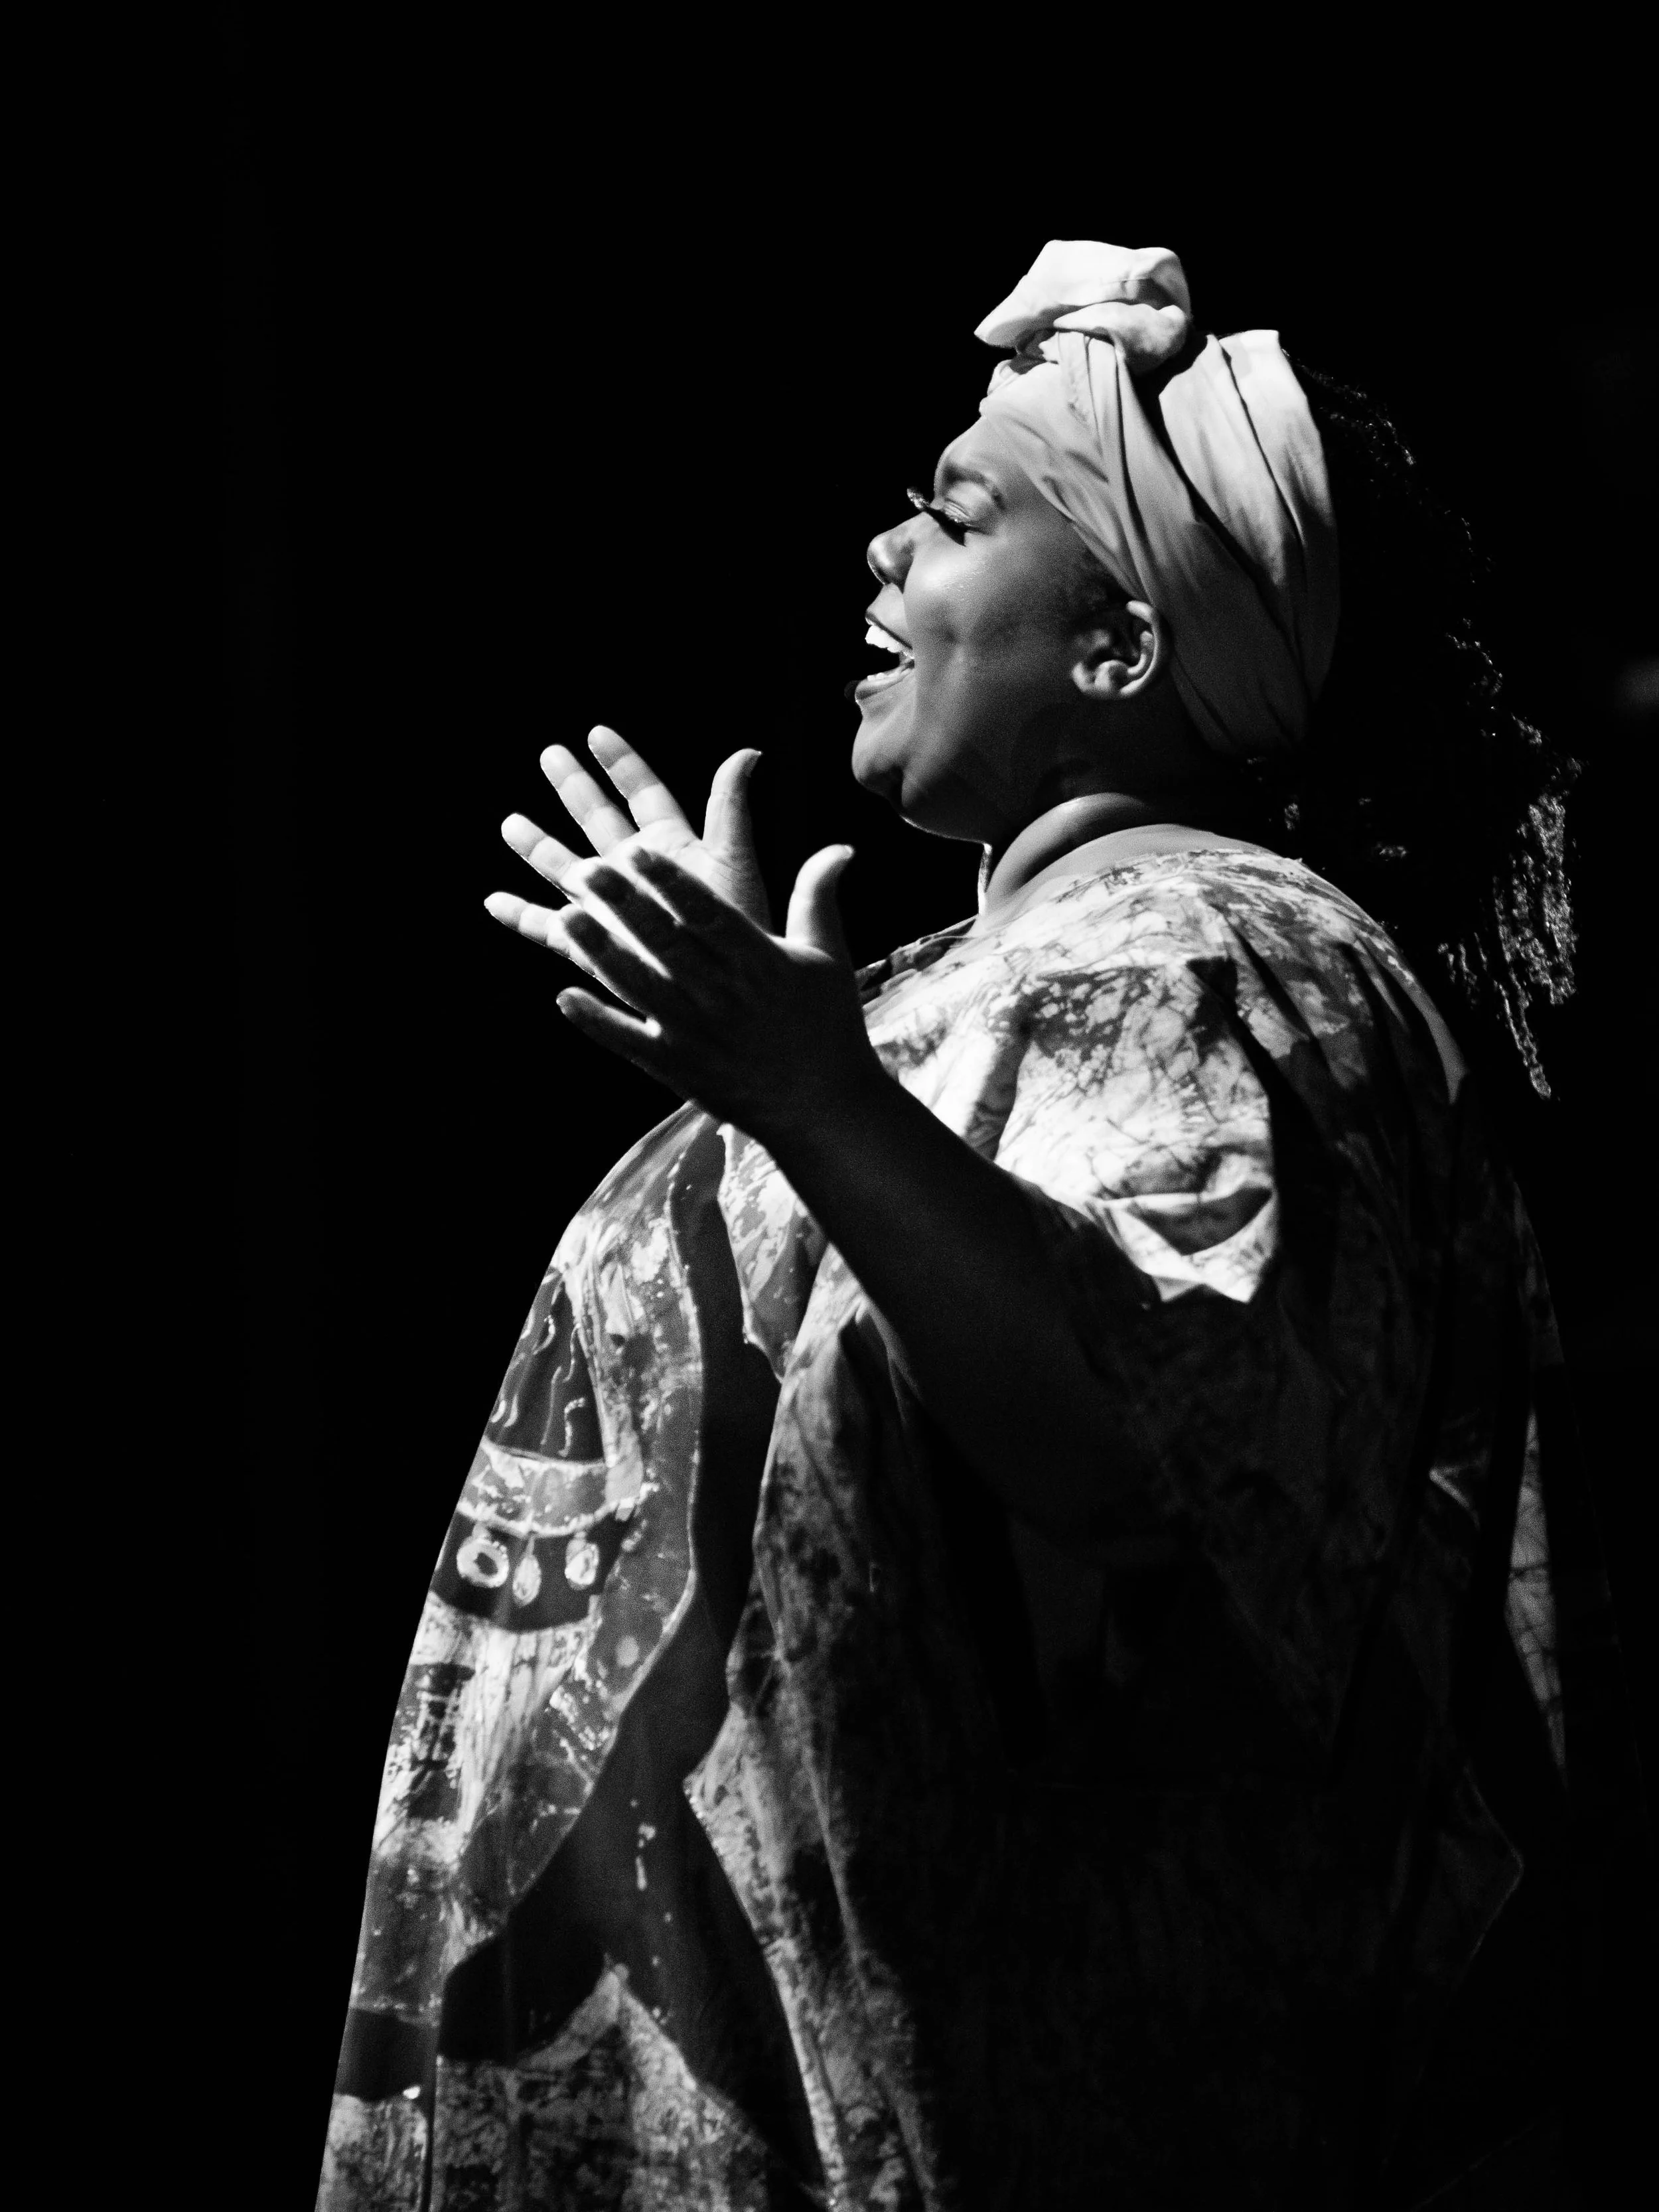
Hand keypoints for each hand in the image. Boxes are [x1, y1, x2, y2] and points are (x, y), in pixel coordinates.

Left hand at [487, 832, 882, 1143]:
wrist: (822, 1108)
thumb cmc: (826, 1026)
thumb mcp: (828, 958)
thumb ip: (818, 898)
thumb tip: (839, 846)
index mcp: (761, 964)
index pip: (710, 914)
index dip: (672, 882)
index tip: (639, 851)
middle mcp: (725, 996)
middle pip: (667, 944)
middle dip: (626, 905)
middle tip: (588, 868)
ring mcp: (697, 1034)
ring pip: (641, 986)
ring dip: (601, 952)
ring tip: (567, 915)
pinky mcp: (679, 1067)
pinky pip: (630, 1041)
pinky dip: (597, 1022)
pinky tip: (564, 996)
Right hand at [496, 726, 770, 929]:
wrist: (727, 993)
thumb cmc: (740, 932)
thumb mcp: (735, 863)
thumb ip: (730, 809)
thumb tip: (749, 752)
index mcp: (672, 846)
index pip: (644, 794)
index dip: (621, 763)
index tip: (597, 732)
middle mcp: (636, 872)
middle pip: (597, 819)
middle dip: (573, 787)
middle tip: (549, 753)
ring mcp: (611, 907)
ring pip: (564, 867)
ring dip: (536, 845)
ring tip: (510, 823)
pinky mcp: (593, 945)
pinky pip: (547, 928)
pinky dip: (519, 916)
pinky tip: (493, 902)